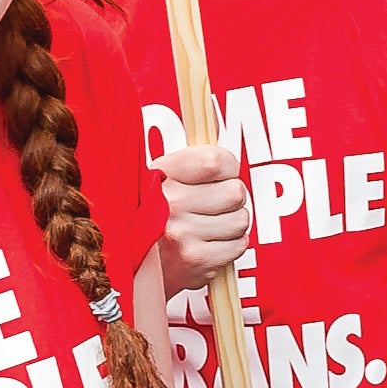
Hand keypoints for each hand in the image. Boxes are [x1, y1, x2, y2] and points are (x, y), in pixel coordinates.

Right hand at [156, 142, 251, 295]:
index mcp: (161, 174)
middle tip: (213, 206)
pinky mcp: (195, 259)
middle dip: (231, 199)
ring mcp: (181, 233)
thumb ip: (198, 156)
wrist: (145, 264)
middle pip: (234, 191)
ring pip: (240, 220)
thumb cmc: (162, 217)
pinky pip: (239, 245)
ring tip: (210, 226)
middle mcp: (168, 202)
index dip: (228, 167)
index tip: (223, 174)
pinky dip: (231, 246)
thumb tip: (218, 123)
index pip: (214, 161)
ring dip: (232, 224)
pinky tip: (210, 244)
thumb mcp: (168, 177)